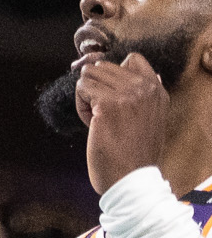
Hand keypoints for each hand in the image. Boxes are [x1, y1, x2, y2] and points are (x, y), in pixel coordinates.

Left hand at [79, 51, 172, 194]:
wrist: (131, 179)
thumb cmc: (133, 151)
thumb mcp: (149, 116)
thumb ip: (142, 92)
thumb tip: (129, 64)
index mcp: (157, 90)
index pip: (133, 58)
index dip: (113, 73)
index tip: (111, 95)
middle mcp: (146, 88)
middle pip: (103, 66)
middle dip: (97, 88)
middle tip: (105, 114)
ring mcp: (127, 94)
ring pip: (89, 74)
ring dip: (87, 97)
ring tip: (100, 119)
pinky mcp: (107, 104)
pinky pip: (81, 88)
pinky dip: (80, 106)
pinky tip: (93, 124)